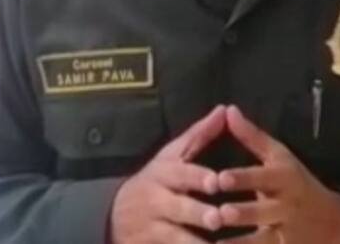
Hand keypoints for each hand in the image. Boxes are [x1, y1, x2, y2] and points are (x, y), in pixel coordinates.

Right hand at [109, 105, 226, 243]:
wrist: (114, 214)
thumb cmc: (156, 180)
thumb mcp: (172, 156)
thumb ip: (199, 135)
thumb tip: (224, 109)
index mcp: (164, 173)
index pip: (181, 174)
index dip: (197, 177)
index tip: (216, 182)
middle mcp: (157, 200)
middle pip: (178, 207)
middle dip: (197, 213)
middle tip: (217, 218)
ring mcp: (153, 226)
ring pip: (175, 236)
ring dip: (194, 243)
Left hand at [216, 107, 339, 243]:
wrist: (333, 220)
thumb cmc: (296, 181)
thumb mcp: (279, 156)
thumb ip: (251, 136)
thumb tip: (228, 110)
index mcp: (282, 179)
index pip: (261, 177)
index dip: (241, 178)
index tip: (220, 178)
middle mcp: (285, 206)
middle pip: (262, 210)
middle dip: (242, 213)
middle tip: (220, 213)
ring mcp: (286, 232)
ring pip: (261, 240)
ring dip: (239, 243)